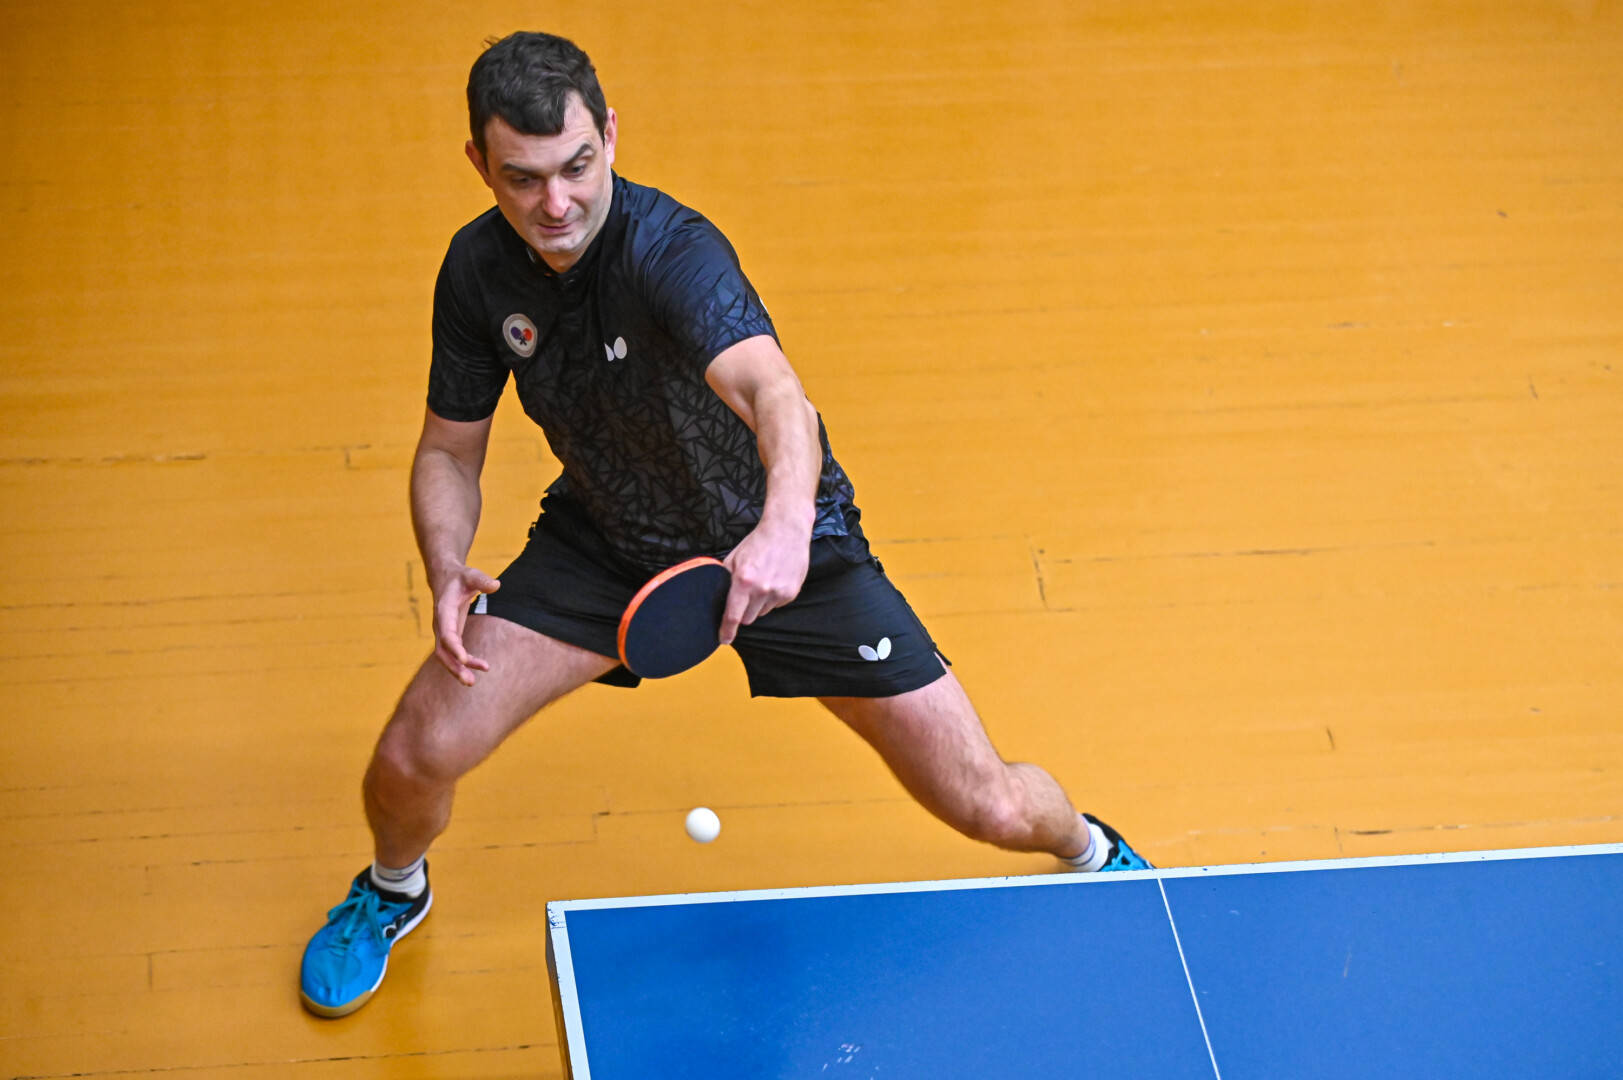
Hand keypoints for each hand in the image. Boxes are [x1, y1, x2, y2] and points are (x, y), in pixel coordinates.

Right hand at [430, 563, 500, 685]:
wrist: (445, 578)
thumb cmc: (460, 577)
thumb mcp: (471, 575)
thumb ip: (482, 580)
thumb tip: (496, 585)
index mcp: (444, 610)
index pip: (446, 633)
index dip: (454, 647)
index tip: (464, 660)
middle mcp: (440, 624)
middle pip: (442, 651)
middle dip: (454, 667)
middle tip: (469, 681)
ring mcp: (443, 631)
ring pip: (446, 656)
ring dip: (457, 670)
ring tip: (472, 683)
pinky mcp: (450, 635)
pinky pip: (454, 653)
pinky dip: (465, 662)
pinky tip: (480, 668)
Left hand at [720, 520, 809, 644]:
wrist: (787, 530)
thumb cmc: (758, 542)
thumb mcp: (734, 558)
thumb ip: (725, 579)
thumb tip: (717, 597)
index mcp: (743, 580)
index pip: (733, 615)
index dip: (727, 630)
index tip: (724, 639)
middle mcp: (762, 589)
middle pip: (748, 618)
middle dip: (743, 611)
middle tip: (745, 595)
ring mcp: (779, 592)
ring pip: (762, 612)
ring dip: (758, 604)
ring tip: (762, 582)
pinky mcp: (791, 593)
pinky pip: (776, 605)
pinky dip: (772, 598)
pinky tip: (774, 579)